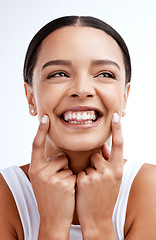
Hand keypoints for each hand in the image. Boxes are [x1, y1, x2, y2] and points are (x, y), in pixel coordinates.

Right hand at [29, 115, 75, 238]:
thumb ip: (49, 166)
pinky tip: (68, 193)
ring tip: (63, 189)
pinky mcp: (63, 183)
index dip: (40, 131)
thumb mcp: (42, 180)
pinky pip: (74, 174)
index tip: (45, 117)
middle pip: (60, 157)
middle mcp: (40, 172)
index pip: (36, 145)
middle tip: (58, 183)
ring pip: (68, 165)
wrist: (53, 219)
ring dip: (68, 175)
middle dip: (63, 166)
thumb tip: (62, 154)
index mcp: (35, 169)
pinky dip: (74, 182)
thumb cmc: (50, 197)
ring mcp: (51, 178)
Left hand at [76, 113, 122, 238]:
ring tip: (91, 186)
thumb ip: (108, 162)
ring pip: (88, 162)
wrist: (98, 218)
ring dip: (88, 170)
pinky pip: (80, 170)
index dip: (118, 129)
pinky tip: (85, 190)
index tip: (115, 115)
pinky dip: (81, 178)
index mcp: (118, 169)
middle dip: (95, 163)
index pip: (119, 144)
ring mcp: (97, 175)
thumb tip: (102, 147)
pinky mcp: (84, 180)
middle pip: (97, 154)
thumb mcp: (113, 179)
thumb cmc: (105, 196)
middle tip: (97, 180)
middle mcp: (110, 171)